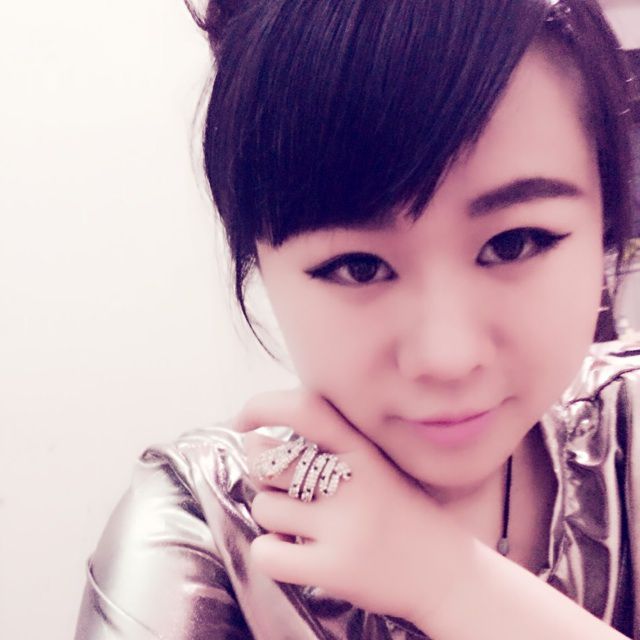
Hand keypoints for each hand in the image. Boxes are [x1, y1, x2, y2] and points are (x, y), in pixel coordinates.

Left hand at [234, 388, 474, 623]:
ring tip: (297, 526)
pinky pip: (267, 553)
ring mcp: (344, 525)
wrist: (447, 574)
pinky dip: (268, 552)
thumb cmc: (401, 516)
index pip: (304, 409)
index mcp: (363, 450)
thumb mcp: (376, 467)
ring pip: (265, 508)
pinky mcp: (335, 568)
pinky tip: (289, 551)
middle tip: (274, 484)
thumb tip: (257, 443)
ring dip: (271, 517)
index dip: (263, 406)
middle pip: (268, 462)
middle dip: (259, 472)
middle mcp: (353, 481)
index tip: (245, 419)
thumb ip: (331, 449)